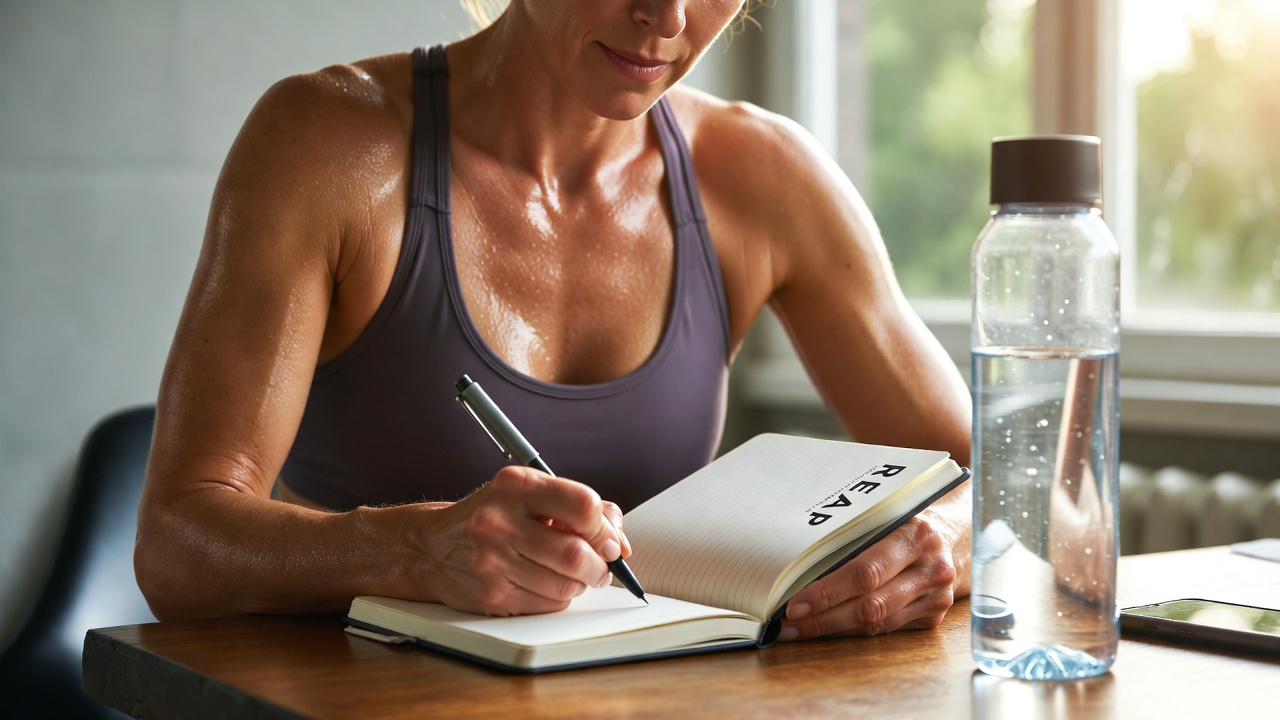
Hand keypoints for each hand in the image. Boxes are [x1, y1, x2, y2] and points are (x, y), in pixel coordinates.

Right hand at [417, 466, 629, 615]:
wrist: (432, 546)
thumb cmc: (494, 516)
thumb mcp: (531, 494)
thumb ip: (581, 508)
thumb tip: (619, 543)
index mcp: (516, 486)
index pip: (581, 505)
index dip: (604, 528)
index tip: (608, 540)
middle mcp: (499, 521)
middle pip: (575, 553)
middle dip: (599, 566)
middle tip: (600, 566)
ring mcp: (492, 561)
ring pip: (565, 585)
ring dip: (580, 584)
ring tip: (573, 575)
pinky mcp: (490, 595)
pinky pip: (547, 604)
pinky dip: (558, 598)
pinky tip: (546, 584)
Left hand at [778, 507, 965, 639]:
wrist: (954, 535)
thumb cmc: (905, 521)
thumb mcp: (886, 515)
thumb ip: (854, 536)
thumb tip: (799, 565)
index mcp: (917, 535)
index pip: (865, 571)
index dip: (828, 591)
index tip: (795, 603)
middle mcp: (932, 568)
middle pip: (870, 604)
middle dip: (824, 617)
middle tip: (789, 625)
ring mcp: (936, 596)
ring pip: (876, 622)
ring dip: (833, 629)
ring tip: (799, 630)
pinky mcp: (933, 616)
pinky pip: (885, 629)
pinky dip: (853, 630)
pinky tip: (828, 629)